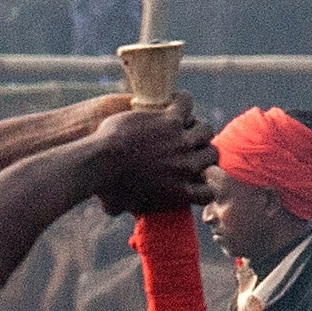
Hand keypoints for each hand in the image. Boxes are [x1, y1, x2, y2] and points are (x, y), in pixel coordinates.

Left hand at [77, 102, 217, 217]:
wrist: (100, 164)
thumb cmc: (104, 188)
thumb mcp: (119, 206)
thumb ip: (124, 206)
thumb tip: (115, 210)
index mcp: (179, 193)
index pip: (208, 192)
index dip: (203, 182)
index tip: (193, 176)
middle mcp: (186, 167)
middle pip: (211, 154)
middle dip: (202, 149)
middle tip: (187, 144)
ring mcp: (180, 142)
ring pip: (205, 129)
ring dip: (195, 126)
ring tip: (183, 122)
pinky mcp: (170, 121)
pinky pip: (186, 104)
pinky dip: (182, 100)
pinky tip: (175, 99)